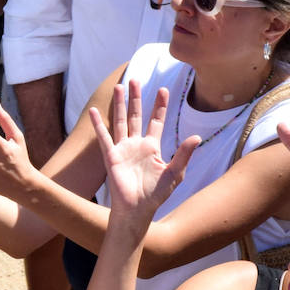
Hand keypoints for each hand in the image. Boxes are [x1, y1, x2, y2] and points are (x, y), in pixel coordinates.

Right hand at [90, 79, 197, 225]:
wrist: (137, 209)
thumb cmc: (156, 195)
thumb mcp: (175, 173)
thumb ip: (184, 154)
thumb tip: (196, 137)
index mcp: (152, 147)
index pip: (156, 121)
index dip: (159, 105)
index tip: (163, 89)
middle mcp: (136, 145)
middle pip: (136, 115)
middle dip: (136, 97)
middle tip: (134, 79)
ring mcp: (123, 149)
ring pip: (120, 121)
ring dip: (119, 104)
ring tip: (118, 86)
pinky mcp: (111, 156)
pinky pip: (103, 137)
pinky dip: (98, 124)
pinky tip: (94, 111)